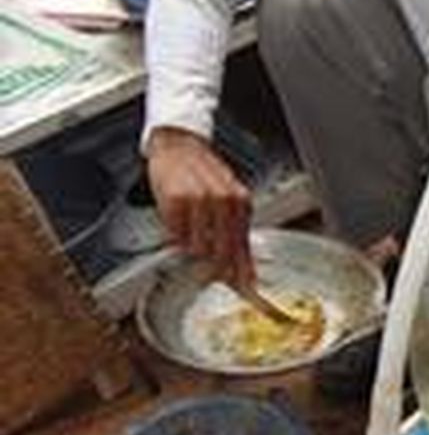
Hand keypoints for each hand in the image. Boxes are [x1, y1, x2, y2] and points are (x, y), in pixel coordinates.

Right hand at [146, 127, 253, 285]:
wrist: (179, 145)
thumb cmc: (203, 171)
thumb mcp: (228, 195)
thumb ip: (233, 227)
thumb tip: (240, 263)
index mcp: (241, 201)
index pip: (243, 244)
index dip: (243, 270)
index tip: (246, 289)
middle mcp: (224, 201)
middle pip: (223, 250)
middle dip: (219, 268)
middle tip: (215, 277)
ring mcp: (200, 201)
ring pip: (198, 246)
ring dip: (194, 247)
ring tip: (191, 230)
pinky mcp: (177, 201)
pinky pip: (176, 234)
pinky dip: (177, 234)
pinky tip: (179, 221)